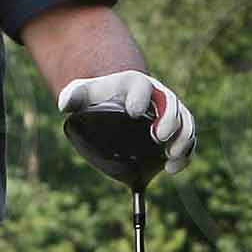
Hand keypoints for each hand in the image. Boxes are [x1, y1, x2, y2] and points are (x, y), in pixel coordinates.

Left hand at [57, 70, 195, 169]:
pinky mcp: (175, 130)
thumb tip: (65, 105)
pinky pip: (187, 139)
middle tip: (159, 137)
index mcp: (134, 83)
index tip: (133, 111)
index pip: (140, 86)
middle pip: (170, 103)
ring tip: (170, 156)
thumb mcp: (82, 93)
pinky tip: (172, 168)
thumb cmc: (99, 97)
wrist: (117, 100)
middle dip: (168, 119)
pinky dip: (185, 154)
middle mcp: (157, 95)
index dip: (139, 97)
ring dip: (182, 138)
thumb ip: (73, 96)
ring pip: (184, 121)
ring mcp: (169, 112)